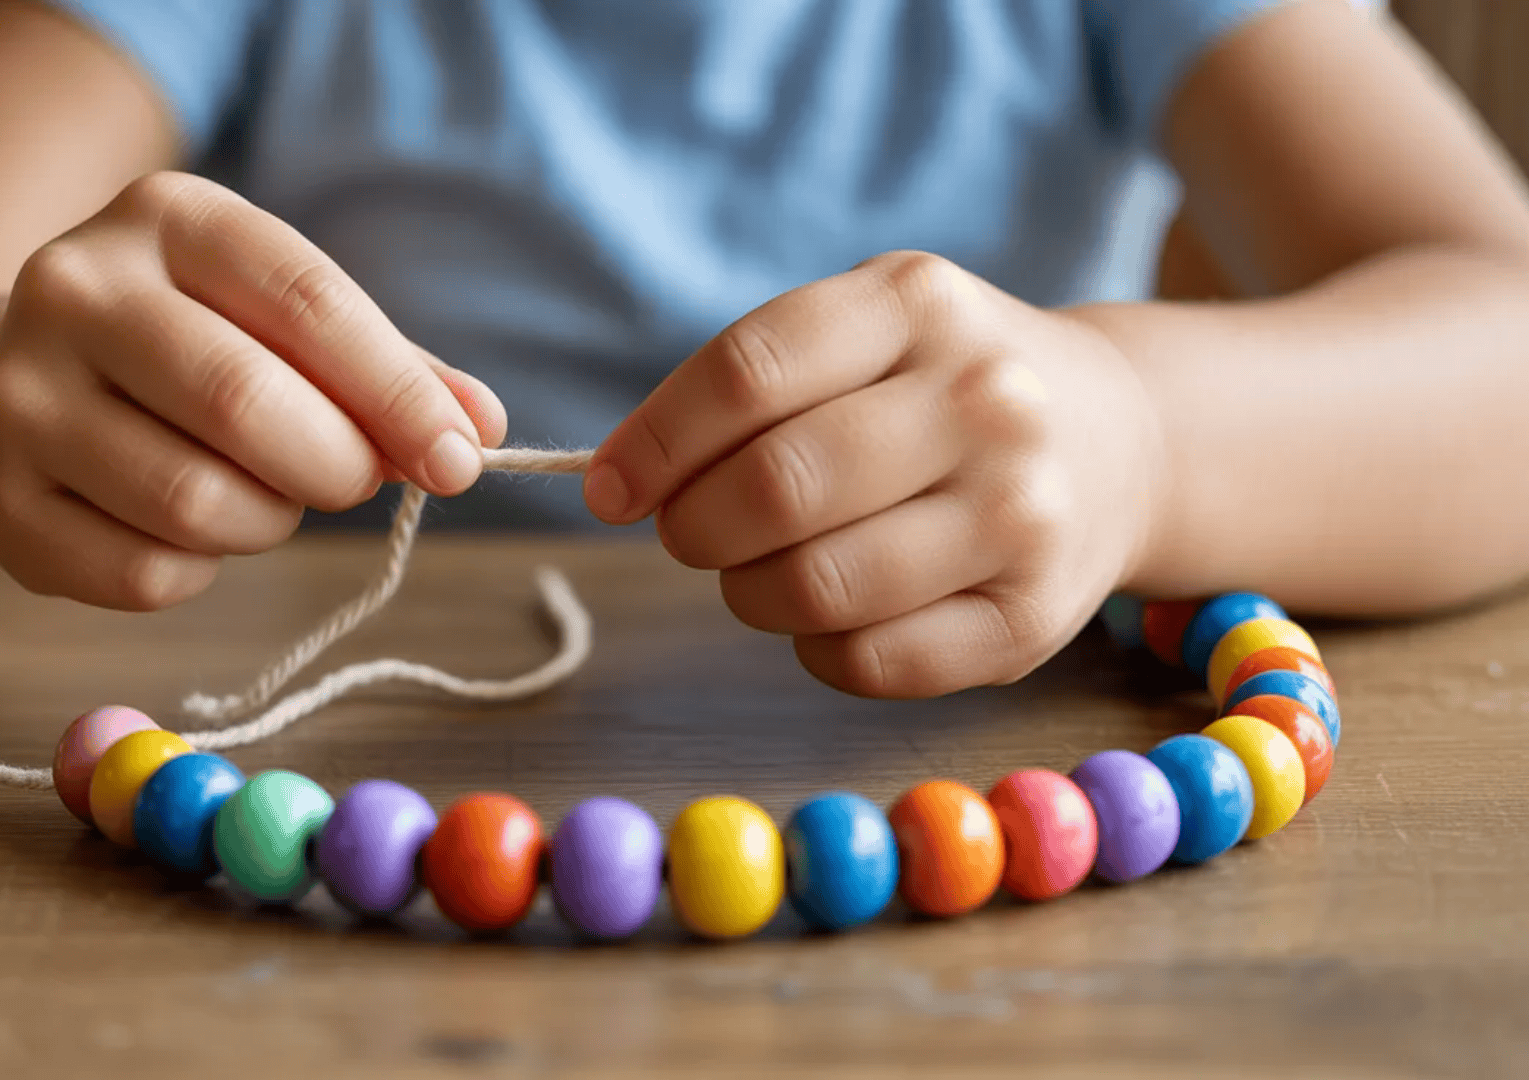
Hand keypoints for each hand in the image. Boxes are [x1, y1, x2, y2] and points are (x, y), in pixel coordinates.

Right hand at [0, 172, 505, 609]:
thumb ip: (388, 370)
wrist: (9, 381)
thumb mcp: (284, 322)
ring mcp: (19, 397)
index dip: (399, 392)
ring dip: (266, 521)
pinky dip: (200, 572)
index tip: (460, 458)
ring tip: (260, 495)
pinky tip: (187, 533)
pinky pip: (145, 575)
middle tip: (356, 482)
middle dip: (337, 465)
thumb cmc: (191, 350)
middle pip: (244, 402)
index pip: (308, 300)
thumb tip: (477, 429)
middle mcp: (74, 288)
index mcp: (167, 216)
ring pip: (194, 502)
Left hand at [584, 252, 1161, 697]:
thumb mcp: (863, 330)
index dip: (654, 443)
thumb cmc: (940, 387)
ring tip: (762, 568)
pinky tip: (832, 612)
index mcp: (919, 305)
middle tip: (690, 532)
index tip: (608, 487)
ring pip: (814, 587)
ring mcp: (1021, 514)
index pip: (747, 374)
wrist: (1120, 441)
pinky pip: (867, 662)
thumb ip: (745, 385)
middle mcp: (986, 400)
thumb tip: (616, 481)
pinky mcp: (1031, 619)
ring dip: (749, 592)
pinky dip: (815, 647)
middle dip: (694, 526)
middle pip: (774, 488)